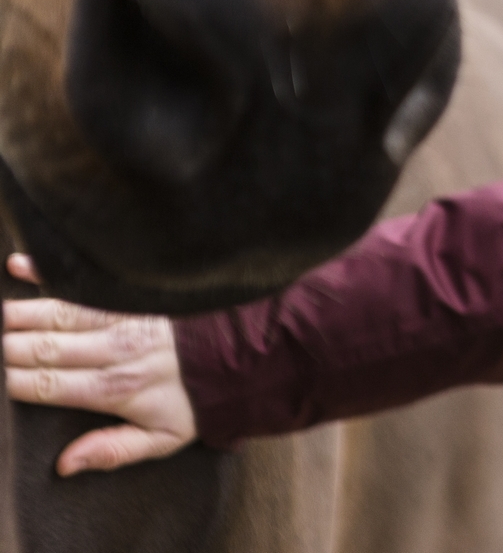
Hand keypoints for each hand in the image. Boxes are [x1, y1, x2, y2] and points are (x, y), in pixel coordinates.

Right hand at [2, 255, 197, 474]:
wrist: (248, 352)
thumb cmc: (198, 399)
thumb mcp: (164, 439)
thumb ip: (113, 450)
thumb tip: (64, 464)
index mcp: (116, 388)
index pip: (48, 386)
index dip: (12, 382)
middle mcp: (114, 349)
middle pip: (44, 347)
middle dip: (5, 346)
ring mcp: (124, 317)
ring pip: (58, 314)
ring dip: (17, 313)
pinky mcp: (134, 294)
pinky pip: (86, 284)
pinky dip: (50, 274)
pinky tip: (20, 266)